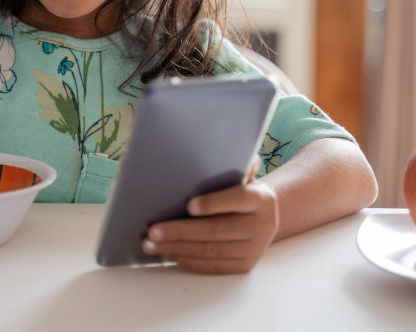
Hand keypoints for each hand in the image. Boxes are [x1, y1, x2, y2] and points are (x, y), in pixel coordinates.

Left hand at [141, 161, 279, 274]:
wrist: (264, 215)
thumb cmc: (241, 188)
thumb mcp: (242, 173)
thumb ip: (231, 161)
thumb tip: (210, 147)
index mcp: (262, 198)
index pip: (238, 200)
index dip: (213, 203)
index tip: (189, 206)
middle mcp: (263, 225)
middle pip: (217, 231)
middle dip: (181, 231)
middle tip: (153, 230)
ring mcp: (254, 249)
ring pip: (210, 251)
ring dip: (176, 248)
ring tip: (150, 244)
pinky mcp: (244, 266)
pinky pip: (211, 266)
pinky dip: (186, 259)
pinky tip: (168, 252)